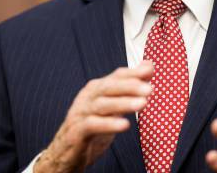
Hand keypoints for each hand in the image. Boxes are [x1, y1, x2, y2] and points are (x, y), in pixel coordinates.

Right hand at [34, 61, 152, 172]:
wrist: (66, 151)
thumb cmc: (92, 124)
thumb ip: (130, 86)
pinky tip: (124, 125)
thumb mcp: (112, 105)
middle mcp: (88, 97)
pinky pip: (92, 125)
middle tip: (149, 89)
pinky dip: (108, 124)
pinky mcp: (77, 132)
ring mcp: (80, 113)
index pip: (116, 76)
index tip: (150, 71)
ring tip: (142, 104)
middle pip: (109, 87)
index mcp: (96, 89)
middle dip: (130, 86)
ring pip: (102, 105)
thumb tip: (149, 66)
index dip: (132, 73)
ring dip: (123, 103)